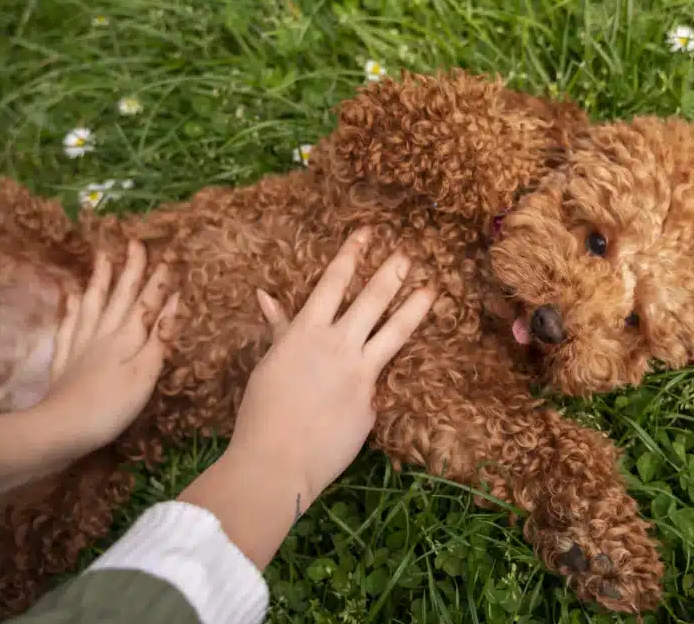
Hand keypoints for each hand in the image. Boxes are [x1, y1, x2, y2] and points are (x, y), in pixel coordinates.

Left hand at [39, 240, 179, 456]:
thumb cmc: (111, 405)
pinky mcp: (65, 361)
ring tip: (103, 258)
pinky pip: (68, 327)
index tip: (169, 256)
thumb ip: (160, 338)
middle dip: (130, 270)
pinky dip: (71, 310)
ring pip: (93, 305)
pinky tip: (70, 298)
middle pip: (119, 297)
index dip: (159, 281)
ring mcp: (81, 346)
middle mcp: (103, 334)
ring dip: (101, 282)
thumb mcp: (145, 374)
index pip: (147, 303)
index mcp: (126, 338)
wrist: (61, 428)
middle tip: (135, 243)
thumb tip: (174, 303)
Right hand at [179, 227, 435, 568]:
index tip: (366, 234)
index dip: (351, 255)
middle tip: (408, 255)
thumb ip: (279, 329)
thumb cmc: (261, 411)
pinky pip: (381, 383)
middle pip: (371, 299)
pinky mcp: (372, 402)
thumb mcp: (269, 363)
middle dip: (391, 273)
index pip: (333, 282)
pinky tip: (406, 374)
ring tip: (432, 289)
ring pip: (394, 331)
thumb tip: (265, 296)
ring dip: (414, 307)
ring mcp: (359, 373)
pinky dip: (382, 377)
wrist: (276, 459)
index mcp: (305, 331)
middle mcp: (336, 344)